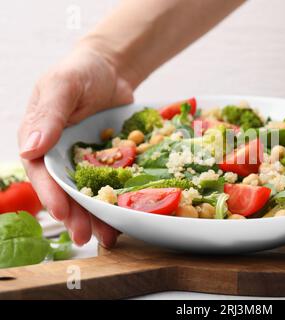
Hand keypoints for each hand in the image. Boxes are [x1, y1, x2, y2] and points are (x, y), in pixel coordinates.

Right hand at [18, 45, 133, 246]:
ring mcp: (85, 159)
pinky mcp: (108, 160)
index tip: (62, 212)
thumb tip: (29, 148)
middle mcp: (60, 154)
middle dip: (75, 214)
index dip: (50, 194)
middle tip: (86, 236)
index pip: (42, 172)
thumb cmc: (80, 71)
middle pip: (65, 190)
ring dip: (96, 215)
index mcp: (40, 139)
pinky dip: (117, 199)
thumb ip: (49, 115)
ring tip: (107, 236)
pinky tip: (126, 216)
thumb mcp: (62, 86)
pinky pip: (112, 182)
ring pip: (89, 192)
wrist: (112, 69)